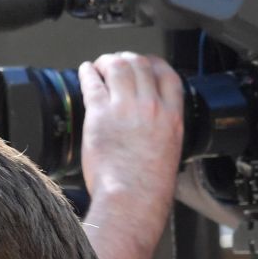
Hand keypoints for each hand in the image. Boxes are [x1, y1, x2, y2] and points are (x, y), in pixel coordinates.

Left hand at [78, 53, 184, 258]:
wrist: (133, 199)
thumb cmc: (149, 187)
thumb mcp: (170, 152)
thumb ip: (163, 132)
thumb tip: (153, 128)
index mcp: (172, 117)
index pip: (167, 75)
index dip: (154, 63)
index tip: (145, 63)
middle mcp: (151, 107)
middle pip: (140, 65)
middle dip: (127, 59)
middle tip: (116, 62)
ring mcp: (125, 109)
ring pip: (118, 67)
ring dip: (107, 62)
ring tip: (99, 66)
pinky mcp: (100, 115)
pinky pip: (93, 83)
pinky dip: (88, 72)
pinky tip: (85, 71)